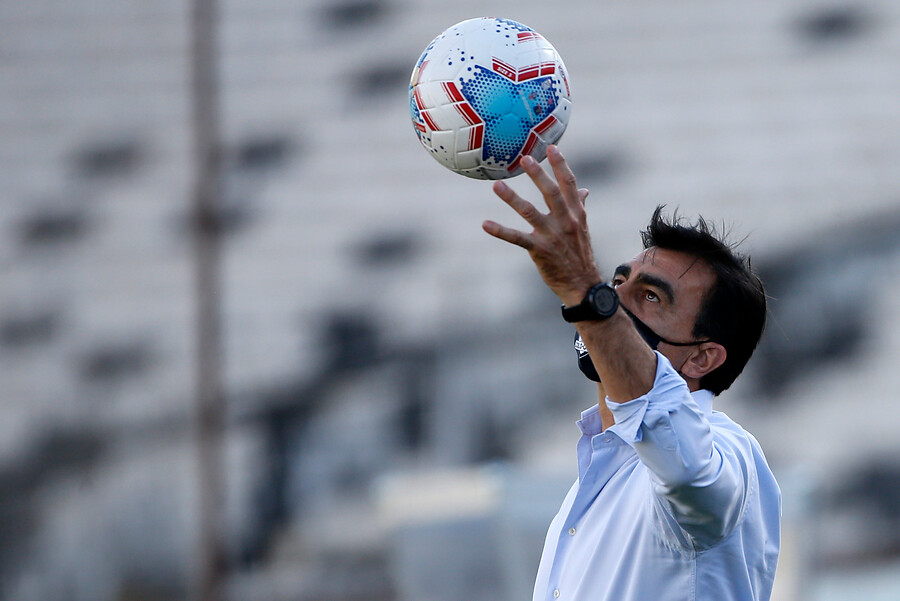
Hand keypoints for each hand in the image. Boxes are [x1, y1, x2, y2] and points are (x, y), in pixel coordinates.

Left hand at [482, 146, 600, 306]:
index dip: (561, 164)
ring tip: (496, 185)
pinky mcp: (539, 250)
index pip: (570, 183)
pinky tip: (485, 224)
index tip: (551, 147)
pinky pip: (517, 238)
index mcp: (576, 213)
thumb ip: (579, 206)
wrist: (582, 284)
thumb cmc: (580, 254)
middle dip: (538, 174)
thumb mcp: (583, 228)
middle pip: (551, 192)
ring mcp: (552, 236)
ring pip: (530, 212)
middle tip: (525, 158)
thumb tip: (584, 190)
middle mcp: (566, 221)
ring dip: (512, 198)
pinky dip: (500, 231)